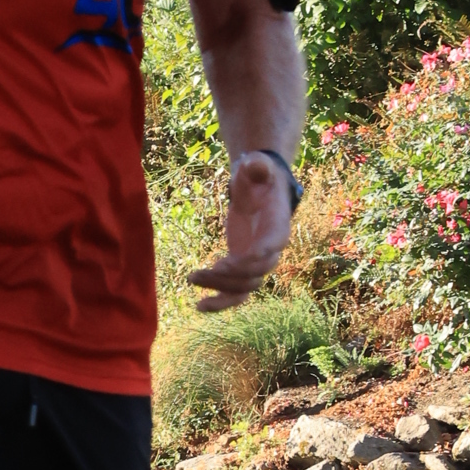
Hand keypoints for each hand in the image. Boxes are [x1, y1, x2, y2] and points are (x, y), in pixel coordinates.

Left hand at [188, 154, 293, 312]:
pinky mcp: (243, 268)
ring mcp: (257, 263)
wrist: (260, 189)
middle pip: (254, 275)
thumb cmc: (259, 177)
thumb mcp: (257, 167)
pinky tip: (199, 306)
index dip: (249, 261)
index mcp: (277, 229)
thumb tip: (255, 164)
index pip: (268, 250)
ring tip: (191, 278)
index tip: (224, 264)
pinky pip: (236, 293)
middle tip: (199, 272)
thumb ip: (257, 166)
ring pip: (243, 288)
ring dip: (218, 288)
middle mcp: (271, 251)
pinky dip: (220, 302)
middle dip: (227, 278)